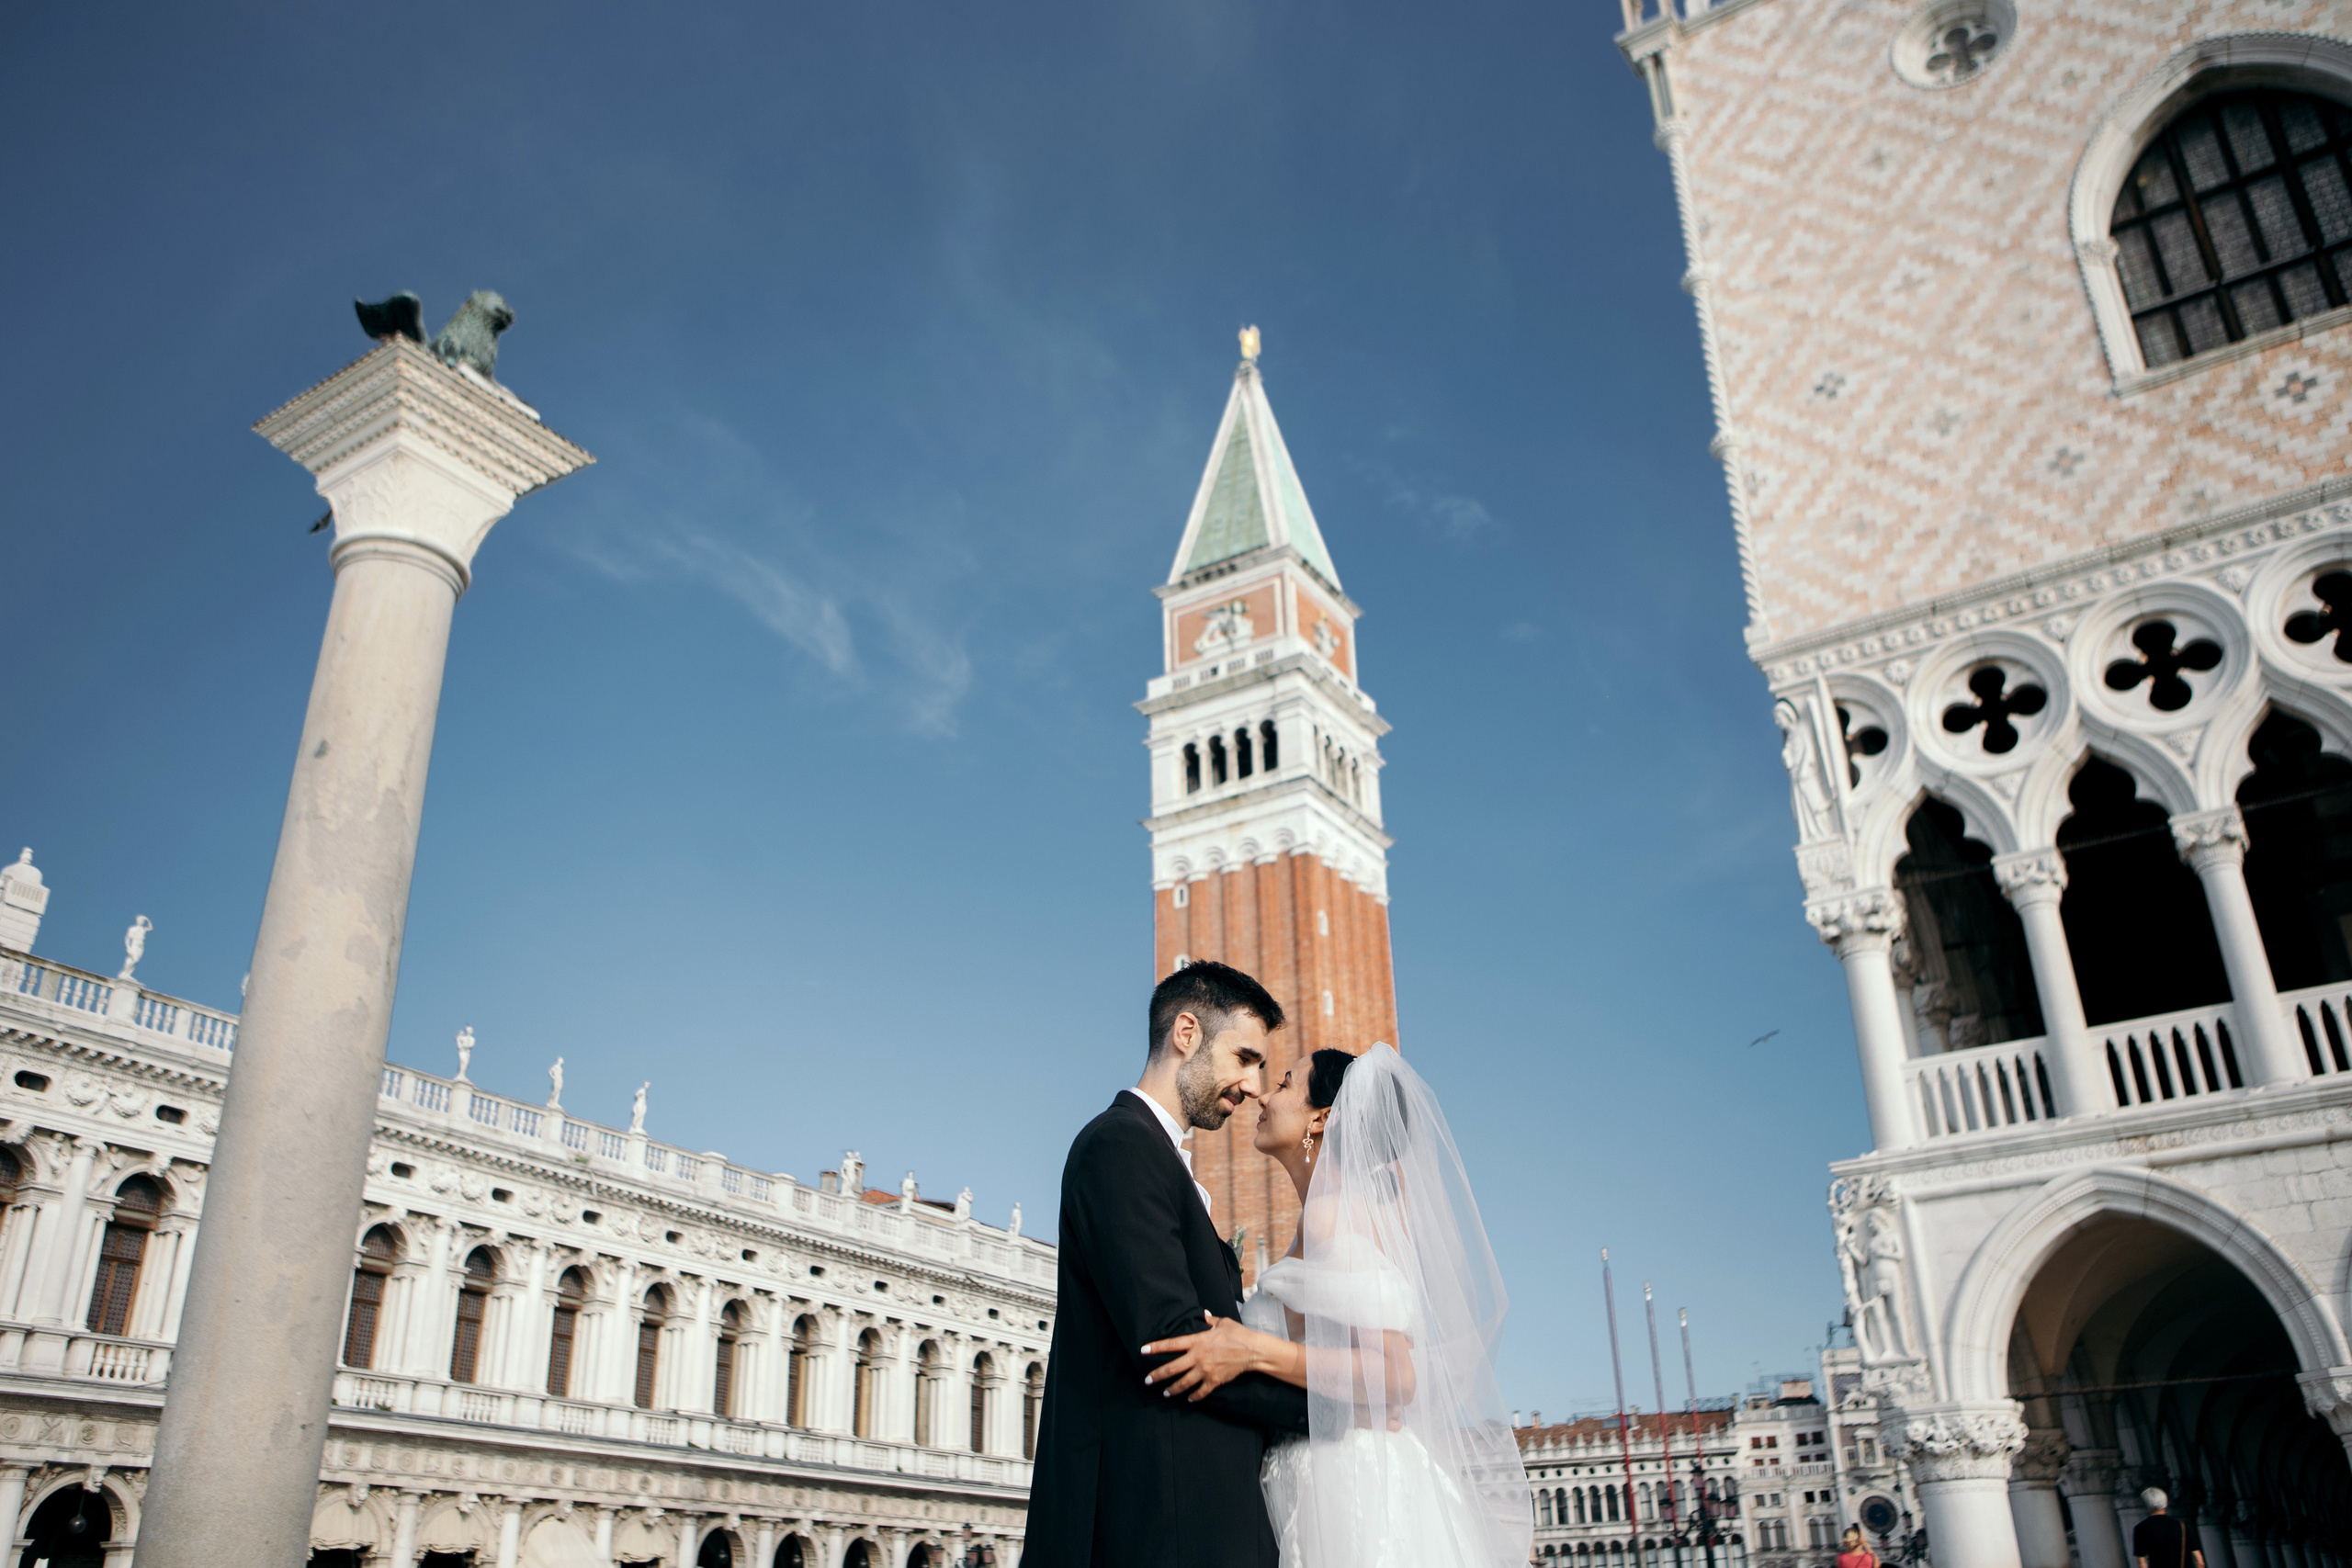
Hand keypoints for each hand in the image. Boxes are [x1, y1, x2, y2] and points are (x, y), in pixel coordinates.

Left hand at [1141, 1312, 1260, 1401]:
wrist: (1252, 1350)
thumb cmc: (1238, 1334)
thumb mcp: (1222, 1322)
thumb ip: (1210, 1320)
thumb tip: (1204, 1315)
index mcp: (1198, 1341)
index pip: (1172, 1344)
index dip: (1156, 1347)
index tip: (1143, 1350)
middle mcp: (1198, 1357)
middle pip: (1172, 1368)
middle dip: (1158, 1375)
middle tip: (1147, 1381)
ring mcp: (1206, 1370)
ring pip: (1184, 1383)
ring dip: (1173, 1389)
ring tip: (1165, 1393)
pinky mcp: (1215, 1380)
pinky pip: (1201, 1392)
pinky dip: (1194, 1396)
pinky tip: (1189, 1399)